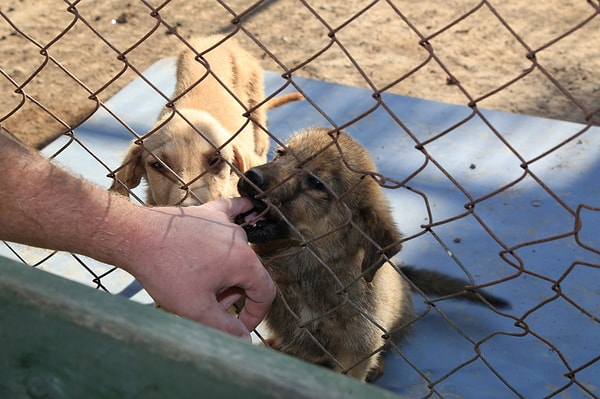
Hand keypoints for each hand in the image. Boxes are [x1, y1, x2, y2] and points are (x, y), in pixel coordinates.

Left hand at [124, 197, 274, 340]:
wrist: (137, 237)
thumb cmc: (166, 272)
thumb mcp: (196, 309)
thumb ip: (225, 327)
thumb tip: (245, 340)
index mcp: (243, 262)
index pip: (265, 292)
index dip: (256, 314)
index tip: (239, 327)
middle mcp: (240, 240)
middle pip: (248, 274)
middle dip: (234, 295)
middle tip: (208, 307)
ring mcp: (224, 223)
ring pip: (235, 254)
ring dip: (225, 273)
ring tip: (198, 284)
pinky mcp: (208, 212)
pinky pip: (231, 212)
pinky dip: (241, 214)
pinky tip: (250, 207)